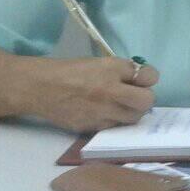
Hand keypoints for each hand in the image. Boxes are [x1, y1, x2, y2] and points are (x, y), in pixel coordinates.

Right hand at [24, 57, 158, 132]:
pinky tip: (104, 113)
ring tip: (120, 106)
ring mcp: (100, 111)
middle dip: (145, 98)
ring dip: (132, 112)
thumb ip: (123, 71)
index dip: (148, 78)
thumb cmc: (71, 71)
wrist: (39, 87)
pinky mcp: (91, 127)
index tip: (141, 79)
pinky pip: (114, 126)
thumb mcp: (100, 63)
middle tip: (135, 96)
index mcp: (112, 69)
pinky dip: (114, 120)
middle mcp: (109, 90)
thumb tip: (144, 80)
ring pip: (133, 118)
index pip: (150, 76)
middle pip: (147, 101)